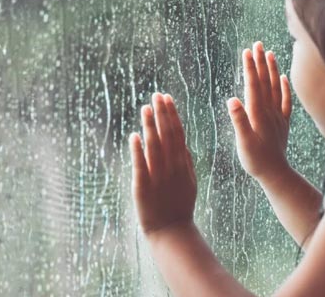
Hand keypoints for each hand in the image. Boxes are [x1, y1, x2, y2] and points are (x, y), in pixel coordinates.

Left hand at [129, 92, 196, 238]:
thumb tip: (184, 145)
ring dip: (150, 126)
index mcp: (182, 164)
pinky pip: (140, 166)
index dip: (172, 114)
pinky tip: (134, 136)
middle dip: (162, 114)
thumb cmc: (180, 206)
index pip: (177, 133)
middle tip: (156, 95)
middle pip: (167, 135)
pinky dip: (138, 151)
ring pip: (154, 146)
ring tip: (145, 108)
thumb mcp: (190, 182)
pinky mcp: (143, 187)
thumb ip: (186, 163)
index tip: (167, 98)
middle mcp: (171, 167)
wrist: (171, 230)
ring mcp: (157, 176)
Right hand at [226, 41, 292, 181]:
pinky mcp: (283, 123)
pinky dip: (285, 88)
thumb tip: (232, 100)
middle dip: (261, 62)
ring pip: (276, 88)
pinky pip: (286, 101)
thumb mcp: (243, 143)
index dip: (250, 68)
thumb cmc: (255, 161)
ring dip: (272, 70)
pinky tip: (284, 77)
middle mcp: (270, 112)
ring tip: (269, 53)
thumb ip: (239, 121)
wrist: (275, 174)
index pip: (253, 86)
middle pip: (265, 82)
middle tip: (257, 43)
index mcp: (258, 114)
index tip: (247, 51)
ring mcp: (278, 116)